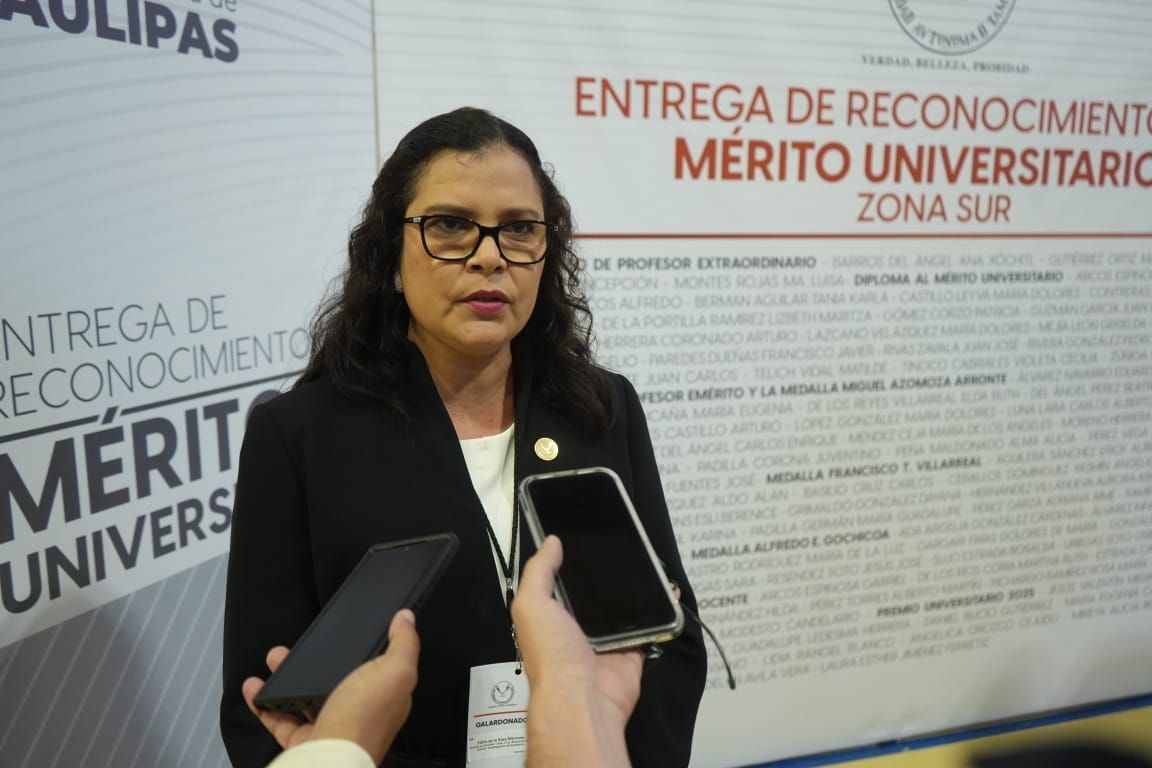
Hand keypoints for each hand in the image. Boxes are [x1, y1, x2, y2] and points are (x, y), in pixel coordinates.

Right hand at [241, 609, 419, 763]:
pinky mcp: (301, 739)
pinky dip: (263, 702)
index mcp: (383, 695)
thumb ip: (403, 644)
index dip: (363, 649)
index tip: (346, 631)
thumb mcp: (396, 672)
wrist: (329, 761)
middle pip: (335, 678)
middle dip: (317, 658)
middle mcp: (356, 711)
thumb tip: (407, 619)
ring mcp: (327, 725)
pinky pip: (278, 717)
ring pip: (304, 695)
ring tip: (275, 657)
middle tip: (300, 643)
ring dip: (287, 674)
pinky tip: (255, 687)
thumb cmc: (364, 719)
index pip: (377, 667)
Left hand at [512, 536, 641, 766]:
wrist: (582, 698)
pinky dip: (660, 611)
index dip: (571, 560)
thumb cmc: (550, 655)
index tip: (587, 536)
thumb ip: (538, 571)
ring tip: (649, 561)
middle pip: (596, 592)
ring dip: (637, 588)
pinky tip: (667, 590)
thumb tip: (550, 542)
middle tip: (624, 545)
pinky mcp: (632, 649)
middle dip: (609, 572)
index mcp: (551, 614)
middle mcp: (578, 626)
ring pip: (625, 606)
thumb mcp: (531, 604)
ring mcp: (607, 638)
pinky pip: (650, 626)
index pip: (560, 581)